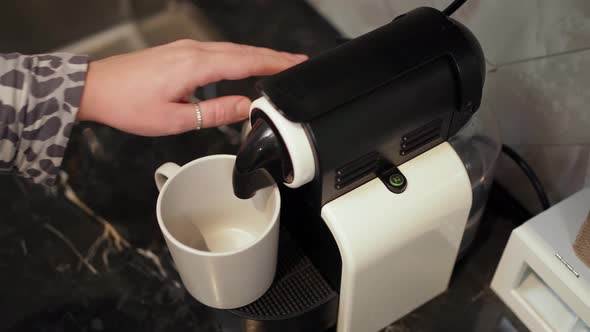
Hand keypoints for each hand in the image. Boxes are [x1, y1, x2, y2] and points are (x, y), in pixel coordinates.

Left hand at [78, 40, 306, 135]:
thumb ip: (215, 112)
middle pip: (243, 51)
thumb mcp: (175, 119)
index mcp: (196, 65)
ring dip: (258, 56)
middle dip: (273, 57)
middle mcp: (194, 50)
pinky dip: (239, 57)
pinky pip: (218, 51)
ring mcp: (186, 48)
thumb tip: (247, 107)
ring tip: (279, 65)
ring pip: (232, 49)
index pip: (246, 62)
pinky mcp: (180, 51)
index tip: (297, 66)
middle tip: (298, 64)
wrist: (96, 88)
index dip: (274, 64)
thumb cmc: (129, 105)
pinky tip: (244, 65)